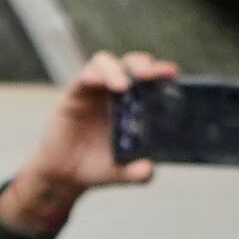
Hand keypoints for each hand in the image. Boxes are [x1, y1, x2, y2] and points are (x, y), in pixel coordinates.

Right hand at [0, 50, 168, 236]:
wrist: (66, 174)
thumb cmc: (100, 166)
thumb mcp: (121, 173)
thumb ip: (136, 173)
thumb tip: (148, 170)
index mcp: (136, 104)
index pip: (152, 80)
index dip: (162, 73)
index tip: (172, 73)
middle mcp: (117, 92)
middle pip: (133, 64)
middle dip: (144, 65)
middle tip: (150, 76)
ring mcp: (96, 89)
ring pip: (107, 63)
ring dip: (117, 70)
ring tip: (123, 87)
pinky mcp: (75, 92)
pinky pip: (86, 75)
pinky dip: (95, 75)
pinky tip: (101, 83)